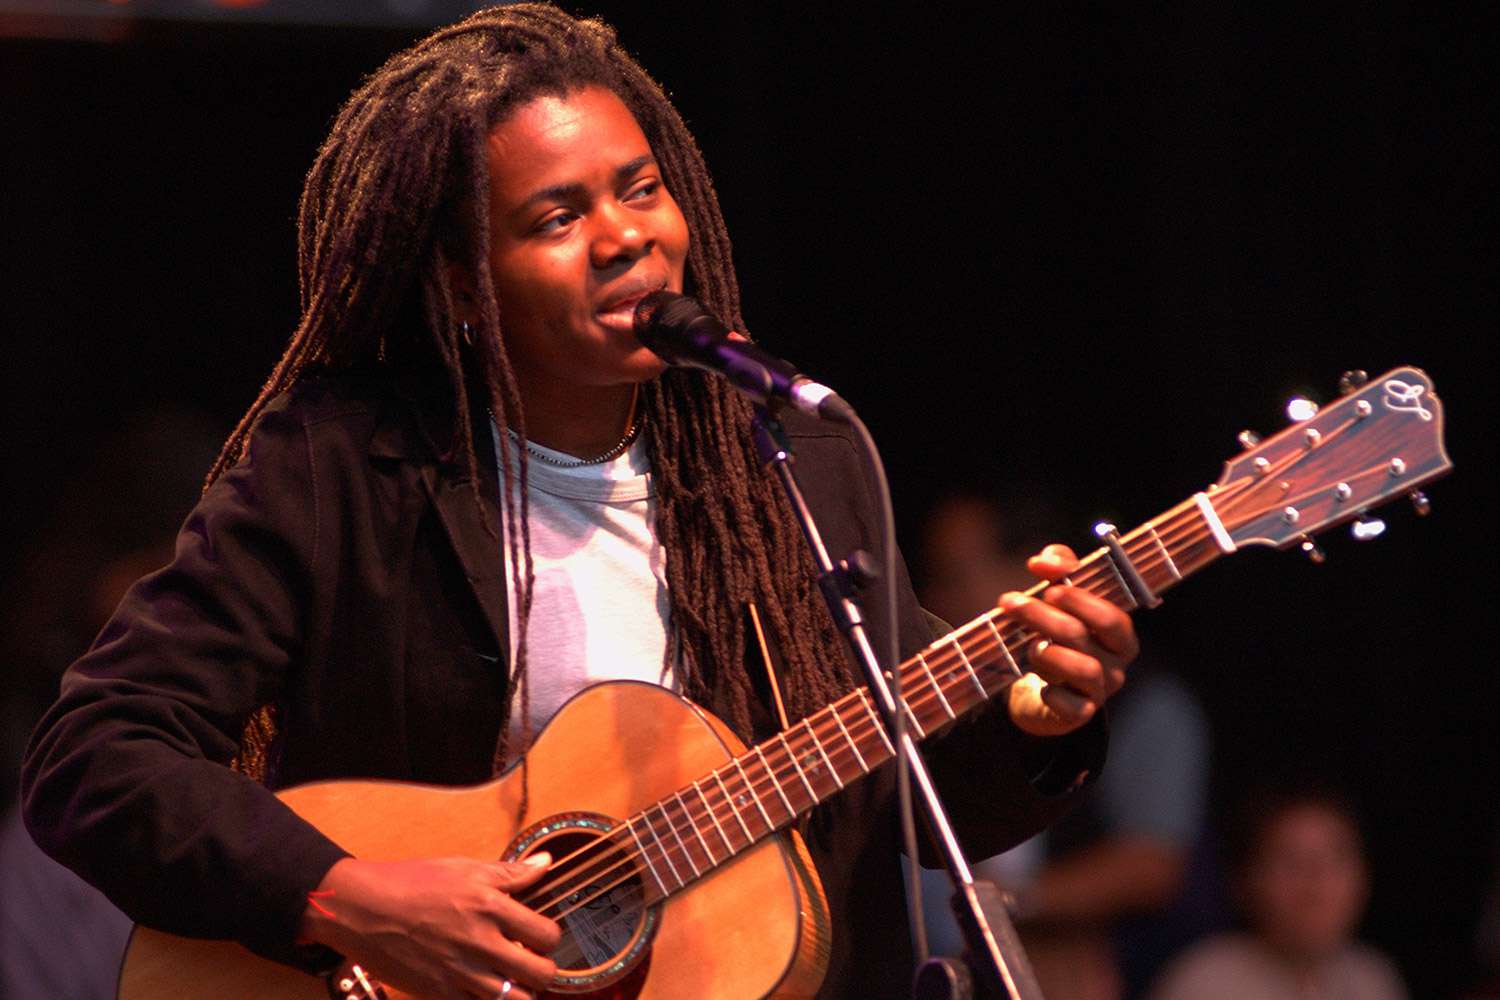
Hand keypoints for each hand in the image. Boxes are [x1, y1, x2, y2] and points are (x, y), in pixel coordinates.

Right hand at [299, 854, 562, 999]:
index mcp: (490, 906)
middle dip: (544, 971)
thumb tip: (546, 861)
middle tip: (532, 964)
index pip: (547, 935)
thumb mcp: (465, 867)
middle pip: (540, 974)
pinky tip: (482, 989)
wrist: (362, 908)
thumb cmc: (413, 882)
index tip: (540, 937)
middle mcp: (480, 942)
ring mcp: (460, 972)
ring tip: (511, 980)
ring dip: (520, 992)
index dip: (550, 938)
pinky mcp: (439, 993)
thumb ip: (511, 872)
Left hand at [1003, 543, 1137, 736]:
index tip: (1047, 588)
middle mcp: (1116, 663)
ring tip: (1030, 646)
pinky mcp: (1080, 714)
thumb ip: (1059, 569)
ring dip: (1049, 653)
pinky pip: (1072, 706)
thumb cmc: (1058, 634)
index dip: (1080, 599)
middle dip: (1045, 617)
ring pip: (1083, 670)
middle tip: (1012, 603)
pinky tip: (1037, 682)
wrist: (1044, 689)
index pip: (1111, 616)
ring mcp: (1100, 690)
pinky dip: (1052, 693)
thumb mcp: (1062, 596)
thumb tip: (1043, 561)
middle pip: (1085, 636)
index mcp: (1119, 635)